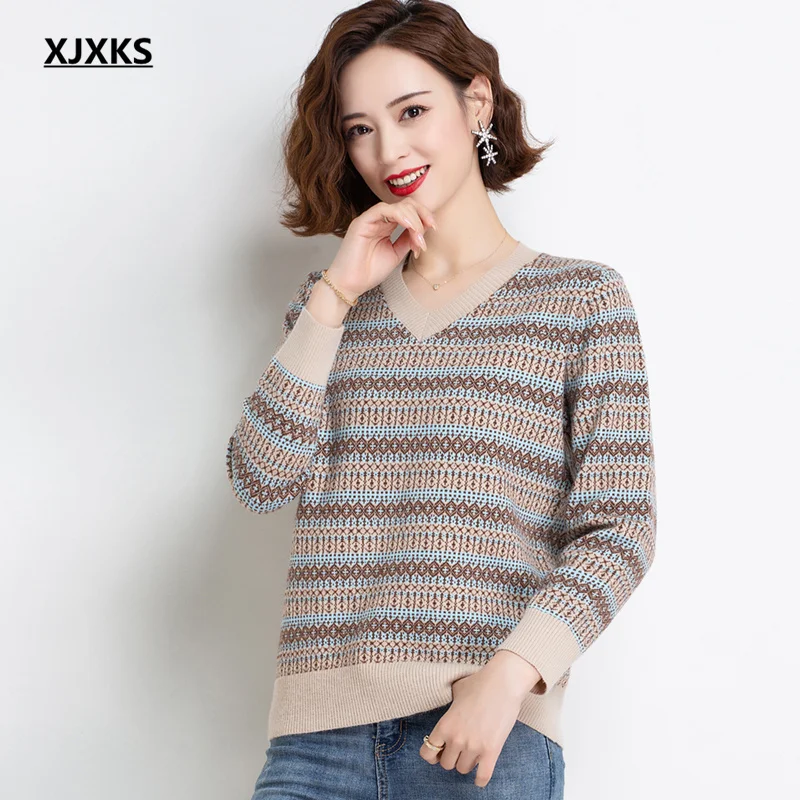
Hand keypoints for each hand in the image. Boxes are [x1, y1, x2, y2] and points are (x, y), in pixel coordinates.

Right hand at [325, 197, 435, 297]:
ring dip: (414, 219)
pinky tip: (409, 227)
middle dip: (423, 214)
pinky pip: (383, 210)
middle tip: (431, 228)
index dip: (424, 215)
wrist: (351, 284)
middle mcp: (378, 219)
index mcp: (386, 225)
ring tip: (418, 238)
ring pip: (397, 206)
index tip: (435, 227)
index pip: (408, 210)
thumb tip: (424, 230)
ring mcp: (370, 219)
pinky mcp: (361, 222)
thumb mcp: (397, 254)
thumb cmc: (369, 272)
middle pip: (406, 204)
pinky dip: (400, 216)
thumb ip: (408, 240)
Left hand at [417, 652, 541, 787]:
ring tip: (472, 752)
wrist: (503, 682)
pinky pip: (482, 776)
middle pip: (446, 764)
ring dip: (467, 762)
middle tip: (459, 749)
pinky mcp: (491, 751)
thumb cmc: (479, 683)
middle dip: (452, 757)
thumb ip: (450, 707)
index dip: (432, 754)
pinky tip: (479, 776)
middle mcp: (456, 738)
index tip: (438, 751)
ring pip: (463, 769)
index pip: (427, 753)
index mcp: (444, 724)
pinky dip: (480, 780)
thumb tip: (451, 714)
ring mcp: (474, 746)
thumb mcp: (456, 691)